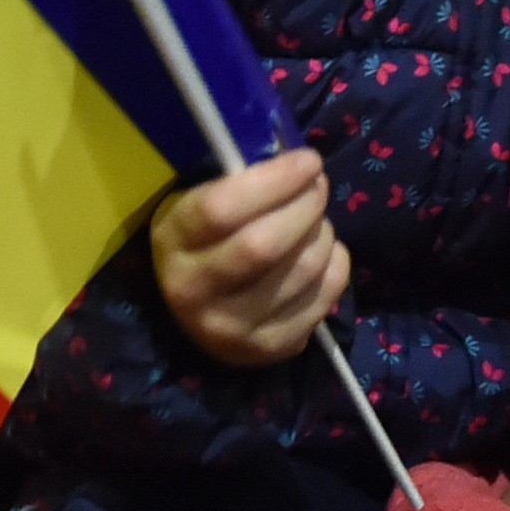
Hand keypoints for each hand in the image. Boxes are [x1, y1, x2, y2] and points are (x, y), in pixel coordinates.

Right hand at [149, 150, 347, 366]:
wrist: (199, 311)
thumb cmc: (207, 238)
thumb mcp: (199, 201)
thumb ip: (238, 180)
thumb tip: (298, 161)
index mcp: (173, 241)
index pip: (223, 208)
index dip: (275, 179)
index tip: (308, 160)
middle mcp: (193, 292)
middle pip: (265, 244)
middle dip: (307, 205)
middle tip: (318, 186)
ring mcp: (231, 329)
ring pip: (301, 271)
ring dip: (323, 234)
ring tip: (317, 221)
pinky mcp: (267, 350)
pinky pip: (322, 299)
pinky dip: (336, 266)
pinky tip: (324, 253)